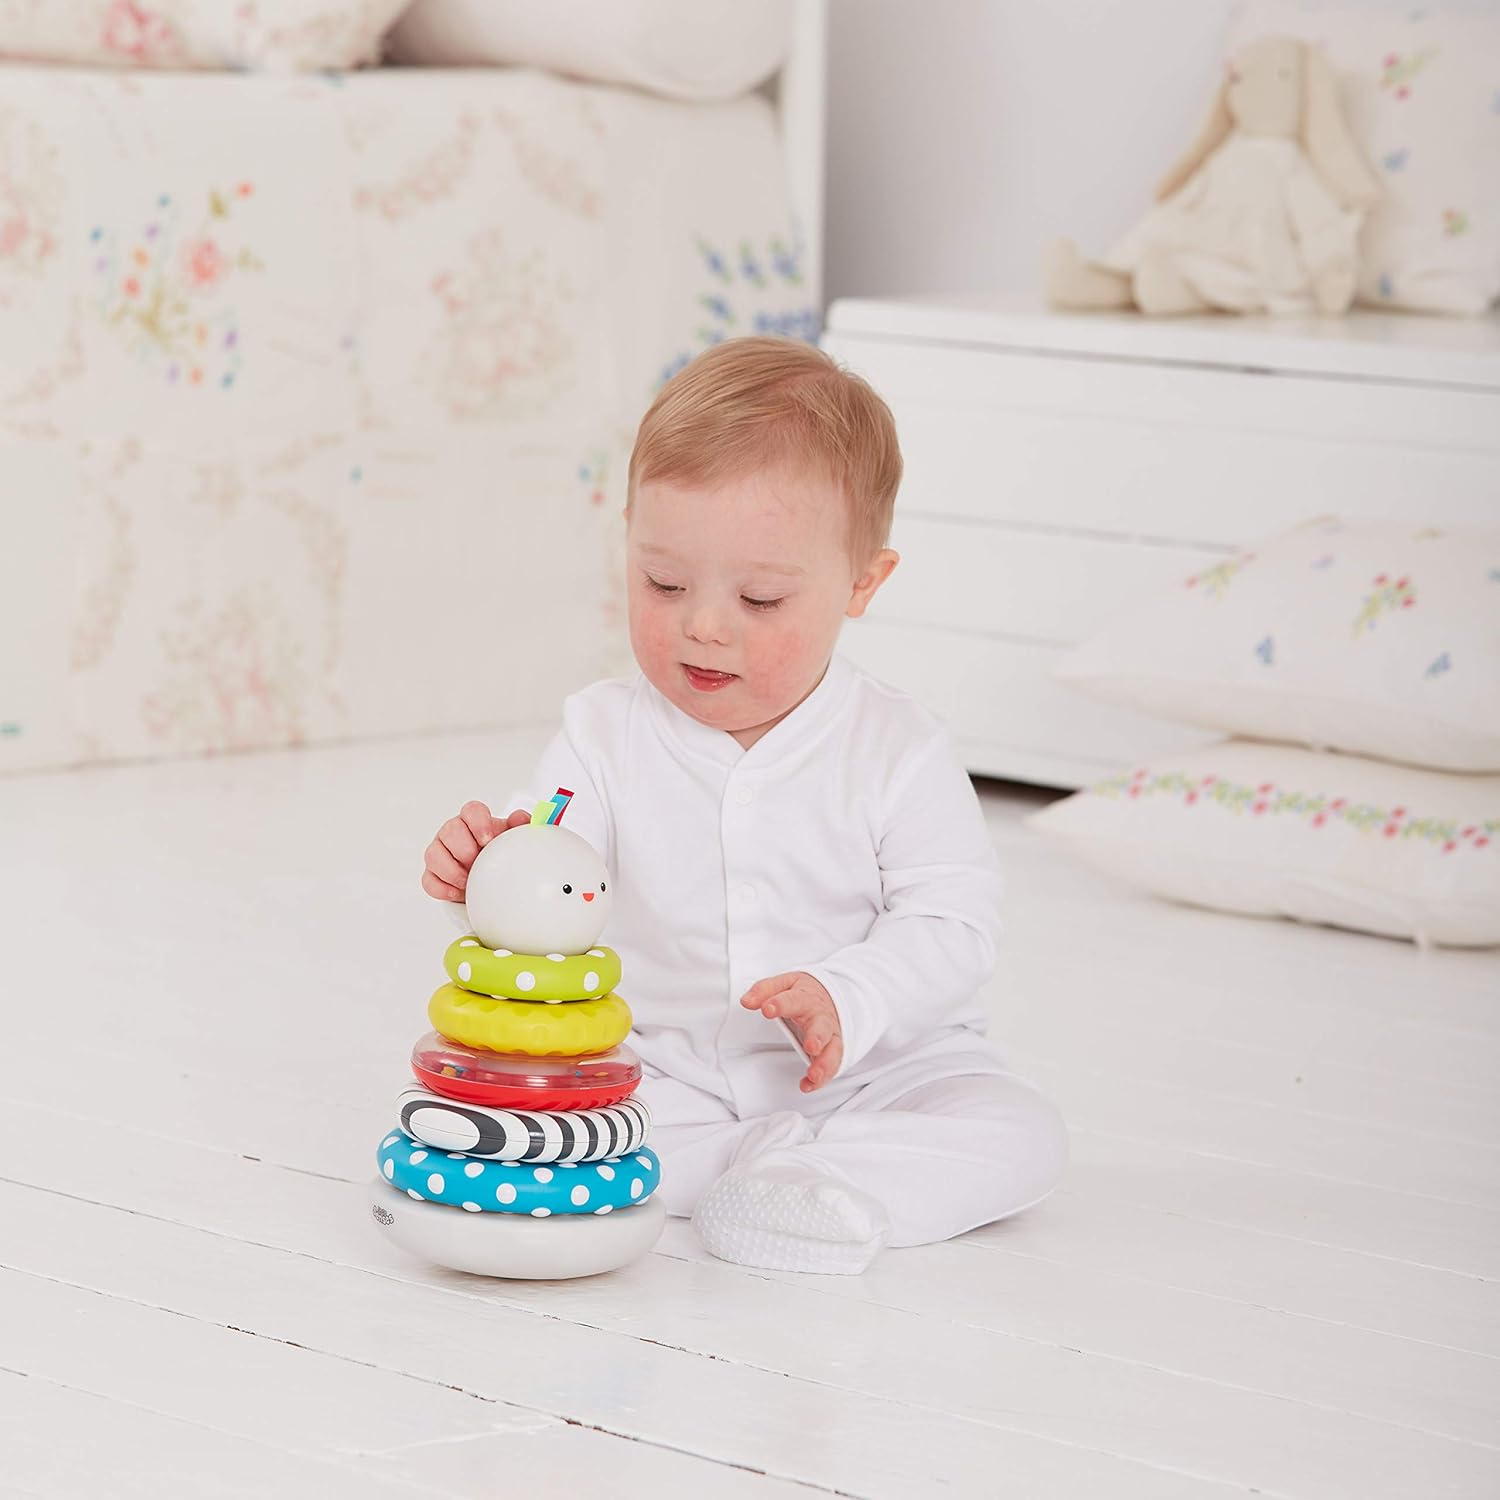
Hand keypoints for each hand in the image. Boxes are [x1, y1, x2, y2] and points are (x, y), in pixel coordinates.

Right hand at [421, 801, 529, 901]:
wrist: (487, 876)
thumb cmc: (497, 852)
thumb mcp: (510, 838)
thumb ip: (518, 825)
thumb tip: (522, 818)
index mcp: (473, 820)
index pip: (471, 810)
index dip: (478, 823)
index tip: (487, 839)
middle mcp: (453, 832)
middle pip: (450, 830)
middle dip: (463, 849)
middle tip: (476, 862)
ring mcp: (439, 852)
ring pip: (433, 854)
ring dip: (451, 870)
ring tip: (467, 881)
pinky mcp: (432, 873)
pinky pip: (428, 880)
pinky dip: (443, 888)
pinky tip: (458, 893)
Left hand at [739, 971, 842, 1092]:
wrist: (831, 994)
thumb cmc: (803, 993)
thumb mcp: (784, 984)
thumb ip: (764, 991)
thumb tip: (746, 1001)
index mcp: (805, 997)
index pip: (793, 999)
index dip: (780, 1004)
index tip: (767, 1009)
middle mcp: (820, 1017)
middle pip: (822, 1027)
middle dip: (818, 1037)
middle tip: (811, 1046)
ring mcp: (829, 1034)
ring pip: (833, 1049)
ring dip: (824, 1063)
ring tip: (814, 1074)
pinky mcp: (833, 1049)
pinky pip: (832, 1065)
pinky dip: (823, 1078)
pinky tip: (808, 1085)